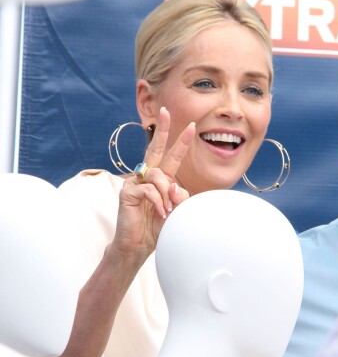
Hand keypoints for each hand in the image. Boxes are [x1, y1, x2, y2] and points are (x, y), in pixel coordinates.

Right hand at [111, 107, 195, 259]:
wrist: (138, 245)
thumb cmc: (157, 227)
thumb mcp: (176, 211)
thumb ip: (179, 197)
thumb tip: (175, 187)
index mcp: (161, 179)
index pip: (172, 156)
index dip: (181, 142)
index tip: (191, 126)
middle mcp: (147, 176)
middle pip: (155, 148)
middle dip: (162, 130)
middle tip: (166, 111)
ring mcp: (135, 182)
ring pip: (158, 175)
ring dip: (167, 193)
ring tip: (167, 210)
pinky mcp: (127, 191)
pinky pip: (148, 189)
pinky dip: (157, 201)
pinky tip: (159, 212)